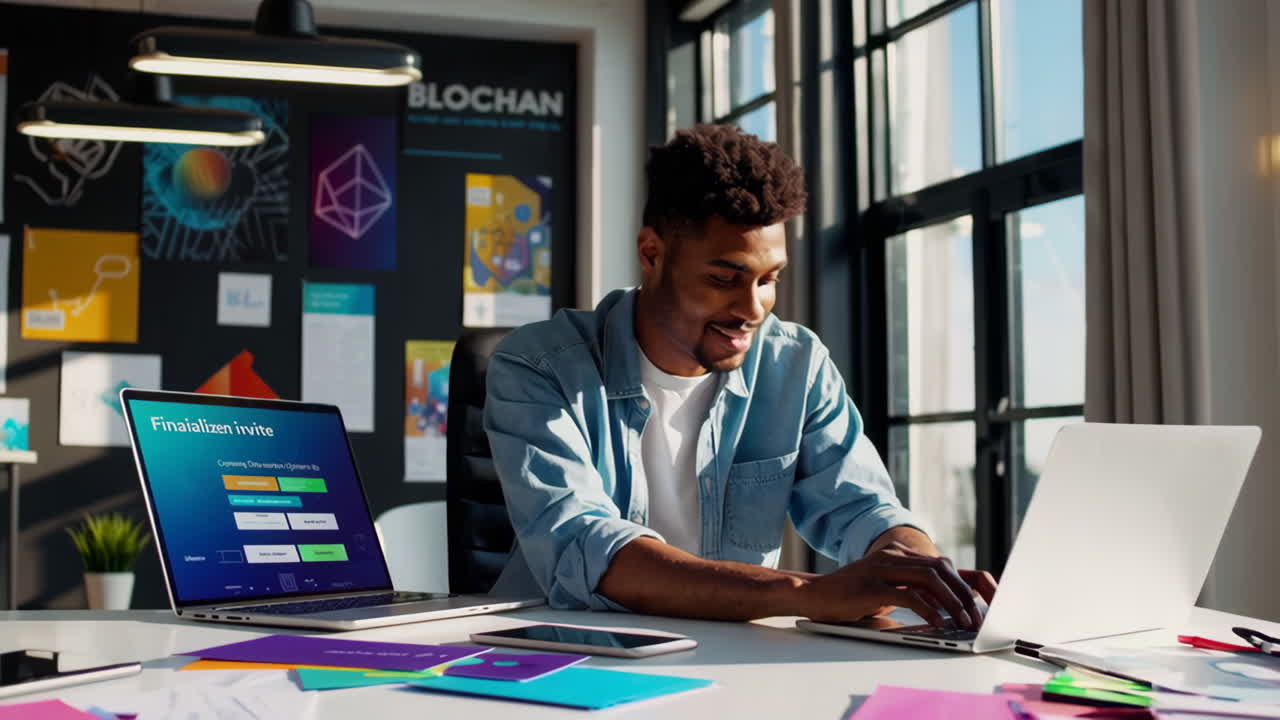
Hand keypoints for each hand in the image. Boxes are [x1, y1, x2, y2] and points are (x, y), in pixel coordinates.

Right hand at [797, 542, 996, 628]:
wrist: (815, 595)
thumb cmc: (851, 596)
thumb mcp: (886, 588)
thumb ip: (911, 589)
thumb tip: (946, 607)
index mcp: (899, 554)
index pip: (943, 564)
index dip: (968, 581)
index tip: (987, 602)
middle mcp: (893, 556)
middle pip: (941, 568)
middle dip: (965, 594)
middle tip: (977, 618)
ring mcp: (882, 568)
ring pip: (930, 578)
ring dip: (951, 602)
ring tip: (962, 622)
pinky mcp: (872, 585)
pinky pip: (908, 595)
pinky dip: (928, 609)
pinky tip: (937, 623)